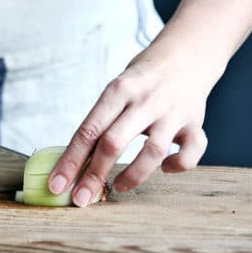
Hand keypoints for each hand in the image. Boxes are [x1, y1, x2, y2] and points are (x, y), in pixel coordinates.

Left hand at [48, 37, 219, 206]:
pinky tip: (166, 168)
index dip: (71, 161)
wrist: (188, 52)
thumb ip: (102, 121)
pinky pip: (192, 151)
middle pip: (114, 142)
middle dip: (94, 175)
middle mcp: (145, 100)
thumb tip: (74, 164)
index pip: (88, 130)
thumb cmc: (143, 78)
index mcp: (119, 90)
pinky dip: (179, 165)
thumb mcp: (117, 89)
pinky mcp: (195, 122)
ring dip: (133, 176)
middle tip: (81, 199)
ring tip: (118, 187)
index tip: (57, 185)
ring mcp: (172, 112)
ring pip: (153, 151)